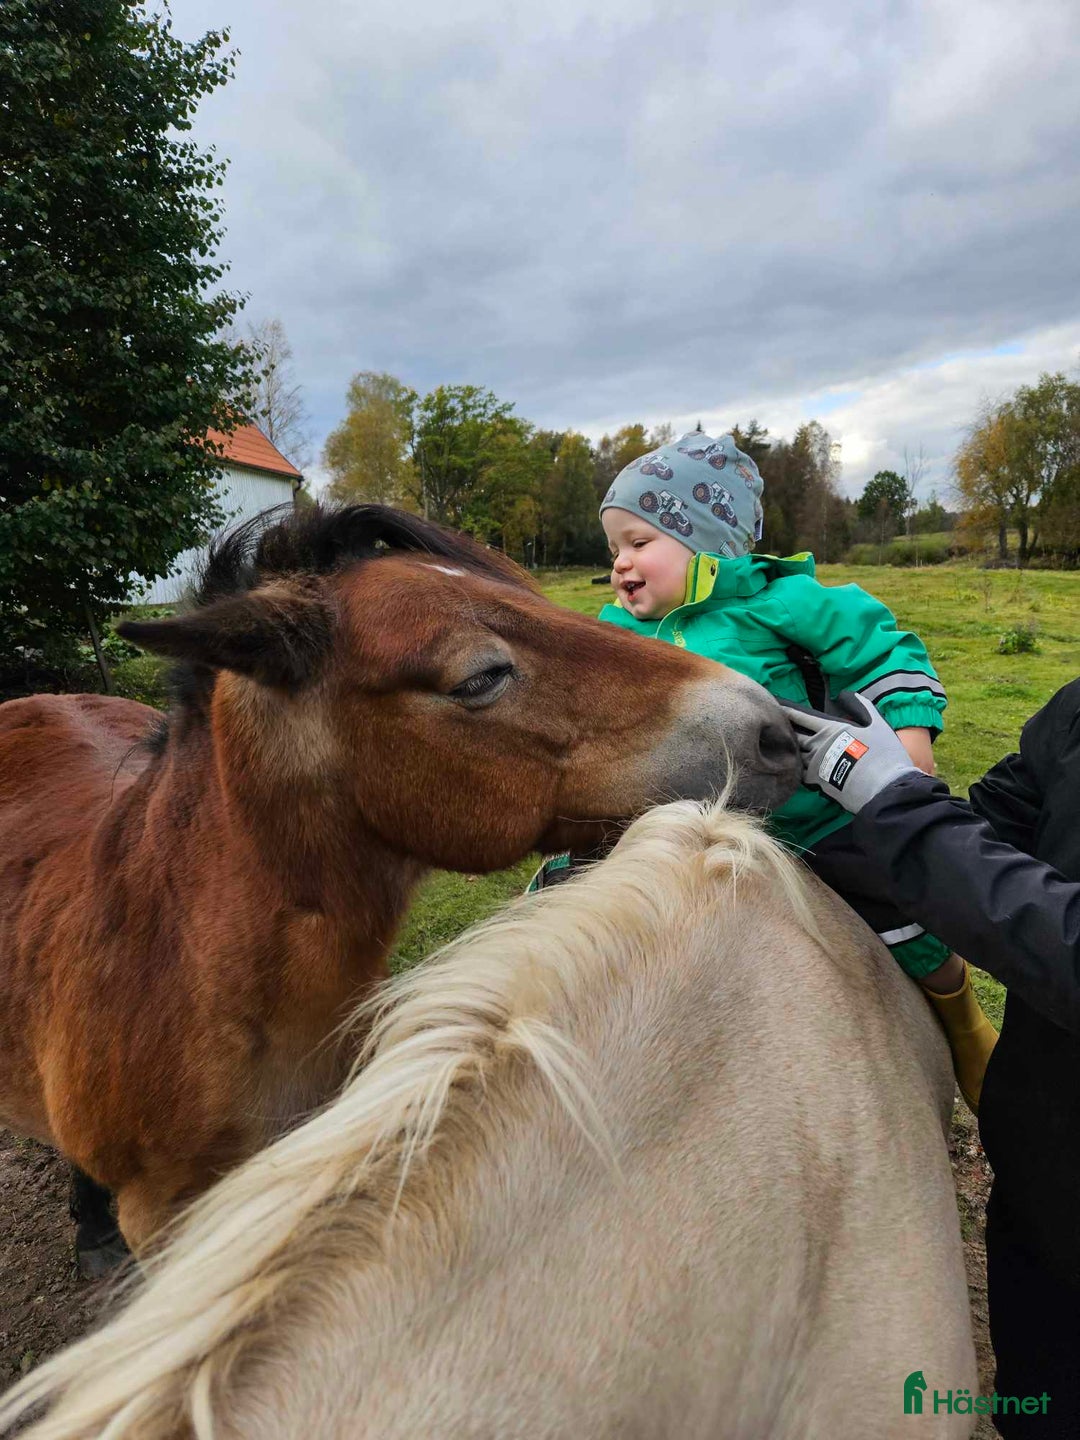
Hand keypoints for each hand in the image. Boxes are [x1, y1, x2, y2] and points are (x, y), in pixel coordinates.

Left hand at [779, 691, 919, 813]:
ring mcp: (816, 765)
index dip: (790, 712)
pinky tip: (794, 770)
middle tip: (775, 728)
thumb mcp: (877, 726)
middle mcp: (819, 745)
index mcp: (831, 730)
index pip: (804, 718)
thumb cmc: (883, 754)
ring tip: (782, 750)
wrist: (882, 787)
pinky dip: (798, 771)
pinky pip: (802, 774)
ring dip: (792, 752)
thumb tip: (851, 695)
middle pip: (796, 736)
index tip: (778, 707)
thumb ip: (864, 708)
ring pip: (797, 756)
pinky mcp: (817, 782)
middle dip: (786, 731)